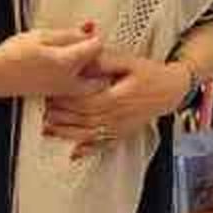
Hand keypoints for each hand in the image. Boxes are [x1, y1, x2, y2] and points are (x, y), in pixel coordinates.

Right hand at [0, 27, 105, 98]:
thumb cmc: (13, 55)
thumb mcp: (40, 36)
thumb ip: (67, 35)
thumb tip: (87, 31)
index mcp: (67, 62)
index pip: (96, 48)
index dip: (96, 36)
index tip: (91, 30)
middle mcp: (70, 80)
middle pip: (101, 72)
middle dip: (101, 60)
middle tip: (93, 48)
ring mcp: (64, 90)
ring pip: (92, 84)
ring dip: (94, 73)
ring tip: (84, 60)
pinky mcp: (58, 95)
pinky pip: (80, 90)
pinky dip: (82, 81)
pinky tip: (70, 70)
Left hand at [43, 49, 190, 159]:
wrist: (170, 90)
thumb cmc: (150, 74)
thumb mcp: (129, 61)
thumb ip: (105, 61)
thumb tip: (84, 59)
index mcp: (116, 98)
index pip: (84, 101)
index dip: (65, 100)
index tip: (50, 95)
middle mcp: (116, 117)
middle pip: (82, 119)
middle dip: (60, 117)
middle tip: (43, 111)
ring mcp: (119, 128)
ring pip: (88, 135)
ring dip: (67, 134)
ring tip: (47, 130)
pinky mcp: (122, 134)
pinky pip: (102, 145)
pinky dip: (87, 150)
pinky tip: (74, 153)